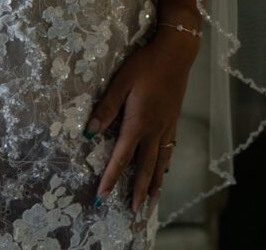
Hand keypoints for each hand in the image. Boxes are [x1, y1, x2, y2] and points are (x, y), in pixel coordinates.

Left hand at [85, 30, 198, 212]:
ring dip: (155, 182)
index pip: (121, 157)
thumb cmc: (145, 64)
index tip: (103, 196)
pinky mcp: (173, 119)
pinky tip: (165, 168)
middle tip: (135, 211)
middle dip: (138, 190)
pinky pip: (169, 148)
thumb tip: (89, 132)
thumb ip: (106, 108)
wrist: (175, 53)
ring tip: (152, 200)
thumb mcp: (120, 82)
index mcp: (138, 123)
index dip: (111, 178)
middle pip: (145, 167)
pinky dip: (165, 163)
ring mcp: (166, 125)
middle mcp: (154, 130)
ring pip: (160, 161)